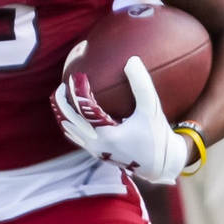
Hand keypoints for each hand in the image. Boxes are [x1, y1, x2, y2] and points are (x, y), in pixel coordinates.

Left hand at [51, 55, 187, 186]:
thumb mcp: (152, 108)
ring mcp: (94, 150)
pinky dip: (70, 122)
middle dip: (62, 102)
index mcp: (107, 135)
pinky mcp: (96, 153)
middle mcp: (96, 144)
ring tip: (62, 95)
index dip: (78, 91)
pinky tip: (73, 110)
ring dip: (63, 113)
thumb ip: (142, 84)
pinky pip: (75, 136)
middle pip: (68, 121)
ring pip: (69, 130)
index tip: (78, 75)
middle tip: (62, 84)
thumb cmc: (157, 135)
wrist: (160, 164)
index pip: (84, 110)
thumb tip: (132, 59)